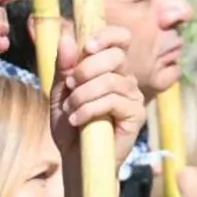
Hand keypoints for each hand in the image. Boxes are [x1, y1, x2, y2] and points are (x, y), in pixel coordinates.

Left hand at [50, 27, 147, 171]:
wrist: (76, 160)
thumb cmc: (70, 127)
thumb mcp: (60, 93)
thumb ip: (63, 67)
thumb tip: (68, 38)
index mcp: (109, 68)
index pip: (120, 38)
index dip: (106, 36)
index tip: (87, 47)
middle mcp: (126, 79)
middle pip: (115, 56)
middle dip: (85, 69)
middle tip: (70, 87)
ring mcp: (133, 97)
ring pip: (110, 81)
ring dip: (82, 95)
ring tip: (70, 111)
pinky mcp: (136, 115)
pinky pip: (113, 101)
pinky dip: (88, 109)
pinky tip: (77, 120)